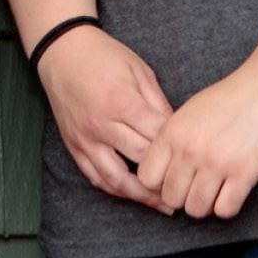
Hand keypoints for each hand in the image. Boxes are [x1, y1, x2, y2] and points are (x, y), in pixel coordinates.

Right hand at [33, 27, 173, 211]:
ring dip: (142, 196)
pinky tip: (133, 194)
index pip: (157, 137)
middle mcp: (102, 126)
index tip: (195, 157)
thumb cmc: (104, 57)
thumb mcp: (139, 70)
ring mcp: (85, 139)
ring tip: (164, 204)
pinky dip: (115, 189)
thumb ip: (158, 103)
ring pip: (116, 180)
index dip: (178, 149)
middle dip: (167, 176)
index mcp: (122, 103)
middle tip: (189, 186)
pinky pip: (95, 177)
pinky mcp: (74, 147)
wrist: (62, 53)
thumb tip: (176, 131)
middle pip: (141, 161)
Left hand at [132, 61, 257, 220]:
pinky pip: (224, 210)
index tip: (175, 180)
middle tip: (199, 186)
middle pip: (171, 198)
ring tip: (216, 190)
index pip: (146, 178)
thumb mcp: (189, 112)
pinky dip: (228, 206)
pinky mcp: (244, 173)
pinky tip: (233, 191)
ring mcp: (216, 163)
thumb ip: (172, 139)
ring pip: (196, 210)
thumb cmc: (230, 99)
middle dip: (184, 197)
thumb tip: (162, 171)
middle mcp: (190, 150)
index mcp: (172, 133)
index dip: (160, 184)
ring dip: (206, 205)